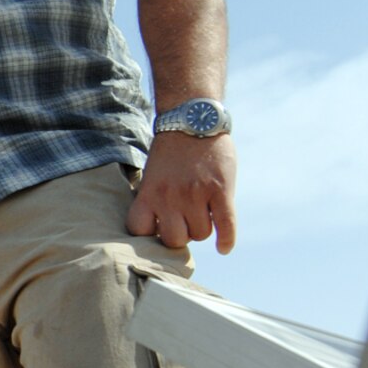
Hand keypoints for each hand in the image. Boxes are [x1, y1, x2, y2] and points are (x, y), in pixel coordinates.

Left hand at [125, 132, 236, 253]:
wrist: (194, 120)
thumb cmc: (171, 152)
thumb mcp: (152, 175)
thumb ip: (153, 200)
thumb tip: (157, 231)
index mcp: (149, 193)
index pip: (140, 231)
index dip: (150, 233)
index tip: (158, 228)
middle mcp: (170, 197)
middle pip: (175, 240)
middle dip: (180, 234)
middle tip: (184, 221)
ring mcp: (196, 195)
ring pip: (200, 234)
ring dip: (202, 229)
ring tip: (203, 214)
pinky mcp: (220, 190)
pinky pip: (226, 226)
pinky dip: (226, 240)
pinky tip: (224, 247)